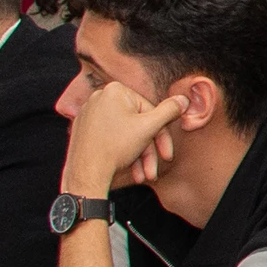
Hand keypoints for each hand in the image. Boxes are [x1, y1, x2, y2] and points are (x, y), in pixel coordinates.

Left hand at [63, 81, 188, 195]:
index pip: (150, 111)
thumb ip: (169, 111)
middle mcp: (99, 97)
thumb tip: (183, 99)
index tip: (166, 155)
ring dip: (137, 156)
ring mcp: (89, 113)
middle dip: (148, 151)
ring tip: (141, 175)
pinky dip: (121, 151)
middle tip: (153, 170)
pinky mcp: (83, 128)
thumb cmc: (115, 148)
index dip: (162, 136)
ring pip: (124, 133)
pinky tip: (127, 168)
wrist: (85, 173)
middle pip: (136, 124)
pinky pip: (109, 137)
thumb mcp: (149, 127)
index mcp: (115, 90)